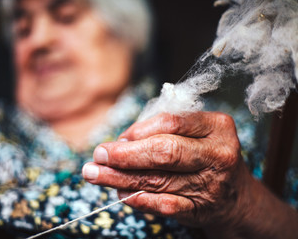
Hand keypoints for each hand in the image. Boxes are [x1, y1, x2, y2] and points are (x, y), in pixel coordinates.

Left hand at [83, 112, 251, 227]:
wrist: (236, 196)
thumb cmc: (205, 154)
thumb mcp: (196, 132)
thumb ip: (162, 130)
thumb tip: (122, 141)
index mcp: (216, 126)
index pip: (171, 122)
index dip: (138, 130)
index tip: (117, 139)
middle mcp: (217, 155)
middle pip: (165, 151)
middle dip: (125, 155)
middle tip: (98, 156)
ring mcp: (211, 184)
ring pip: (158, 180)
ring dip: (120, 178)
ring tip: (95, 174)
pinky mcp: (201, 209)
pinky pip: (165, 206)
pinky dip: (139, 200)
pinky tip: (120, 194)